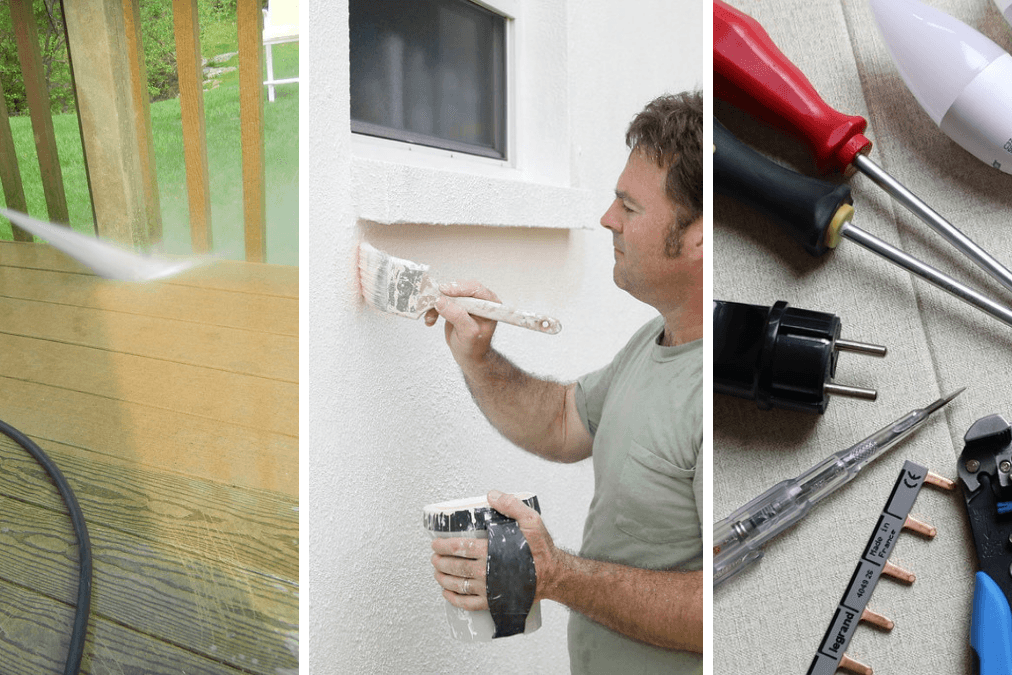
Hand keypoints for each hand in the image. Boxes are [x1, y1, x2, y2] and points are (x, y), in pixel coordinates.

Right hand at [423, 280, 499, 366]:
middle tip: (433, 302)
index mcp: (490, 303)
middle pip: (459, 289)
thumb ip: (457, 316)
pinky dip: (433, 309)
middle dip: (445, 296)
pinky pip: (441, 300)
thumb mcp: (468, 333)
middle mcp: (479, 300)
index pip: (475, 289)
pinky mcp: (455, 305)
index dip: (459, 288)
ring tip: (431, 317)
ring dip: (436, 304)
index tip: (444, 291)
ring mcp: (466, 302)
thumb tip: (441, 301)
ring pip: (448, 294)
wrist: (468, 354)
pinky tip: (431, 319)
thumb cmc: (474, 346)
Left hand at [430, 490, 564, 610]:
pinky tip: (447, 593)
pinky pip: (469, 604)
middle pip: (456, 566)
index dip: (444, 545)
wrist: (553, 575)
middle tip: (434, 557)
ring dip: (444, 578)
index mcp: (493, 551)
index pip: (460, 547)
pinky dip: (455, 599)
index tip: (435, 543)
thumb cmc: (541, 549)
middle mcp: (487, 572)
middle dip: (441, 561)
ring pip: (459, 585)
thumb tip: (491, 495)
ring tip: (437, 572)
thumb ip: (511, 505)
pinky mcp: (494, 601)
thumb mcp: (531, 520)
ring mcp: (489, 589)